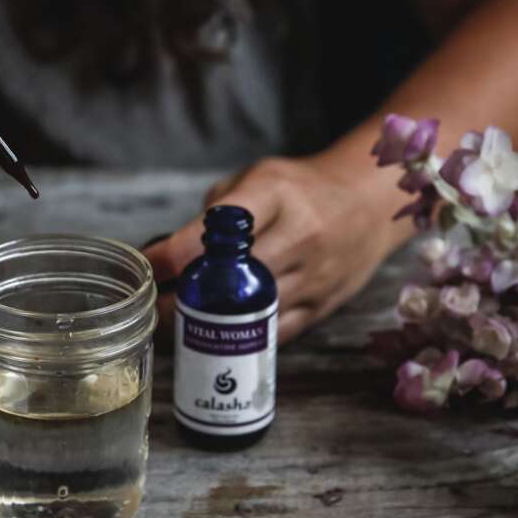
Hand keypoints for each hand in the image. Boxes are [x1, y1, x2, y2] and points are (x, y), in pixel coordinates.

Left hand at [144, 156, 407, 343]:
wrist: (372, 203)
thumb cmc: (301, 189)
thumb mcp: (257, 179)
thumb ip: (215, 213)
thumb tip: (167, 255)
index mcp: (274, 193)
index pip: (212, 231)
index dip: (170, 257)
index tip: (145, 268)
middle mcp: (299, 234)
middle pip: (229, 281)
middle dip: (183, 299)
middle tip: (152, 307)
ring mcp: (315, 274)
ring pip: (250, 314)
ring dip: (206, 326)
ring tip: (176, 326)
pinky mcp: (324, 305)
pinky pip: (273, 332)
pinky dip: (241, 338)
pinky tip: (216, 337)